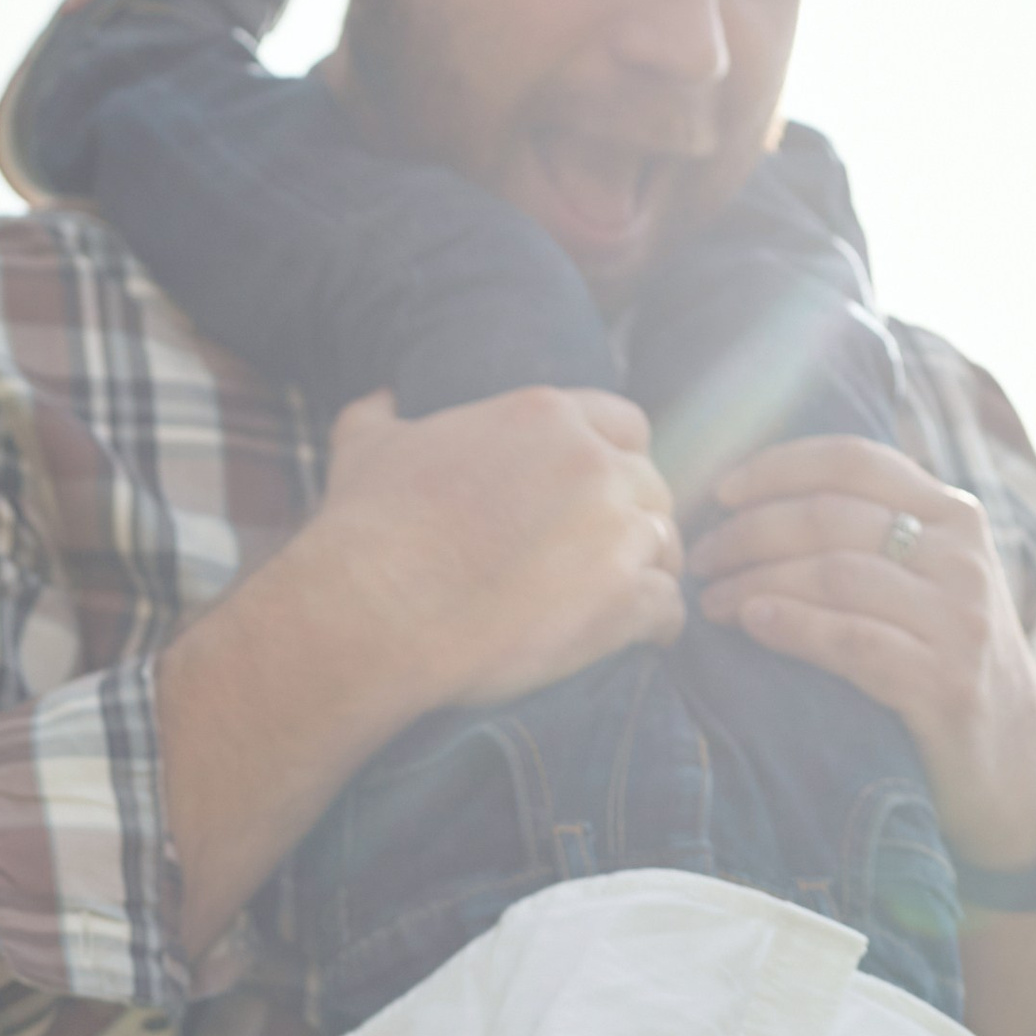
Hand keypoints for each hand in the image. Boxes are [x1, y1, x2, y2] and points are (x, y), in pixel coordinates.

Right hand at [314, 386, 685, 713]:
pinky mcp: (622, 600)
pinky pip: (669, 608)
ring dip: (653, 572)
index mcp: (544, 416)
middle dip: (639, 521)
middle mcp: (591, 463)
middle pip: (653, 487)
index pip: (625, 426)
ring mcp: (613, 531)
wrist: (374, 611)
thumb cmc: (368, 530)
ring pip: (667, 545)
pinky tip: (643, 639)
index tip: (605, 498)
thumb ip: (382, 413)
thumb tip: (383, 396)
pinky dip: (660, 625)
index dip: (620, 463)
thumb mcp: (366, 448)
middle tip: (616, 559)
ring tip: (630, 602)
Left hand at [690, 438, 1035, 874]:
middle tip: (701, 558)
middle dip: (749, 532)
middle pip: (831, 517)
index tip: (720, 493)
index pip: (854, 462)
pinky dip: (793, 626)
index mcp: (956, 516)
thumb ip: (881, 539)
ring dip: (756, 580)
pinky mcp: (946, 685)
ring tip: (712, 600)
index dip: (777, 468)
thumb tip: (771, 504)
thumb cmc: (951, 666)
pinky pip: (852, 641)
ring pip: (835, 574)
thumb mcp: (935, 584)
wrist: (1021, 765)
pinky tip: (751, 623)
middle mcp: (963, 558)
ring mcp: (959, 621)